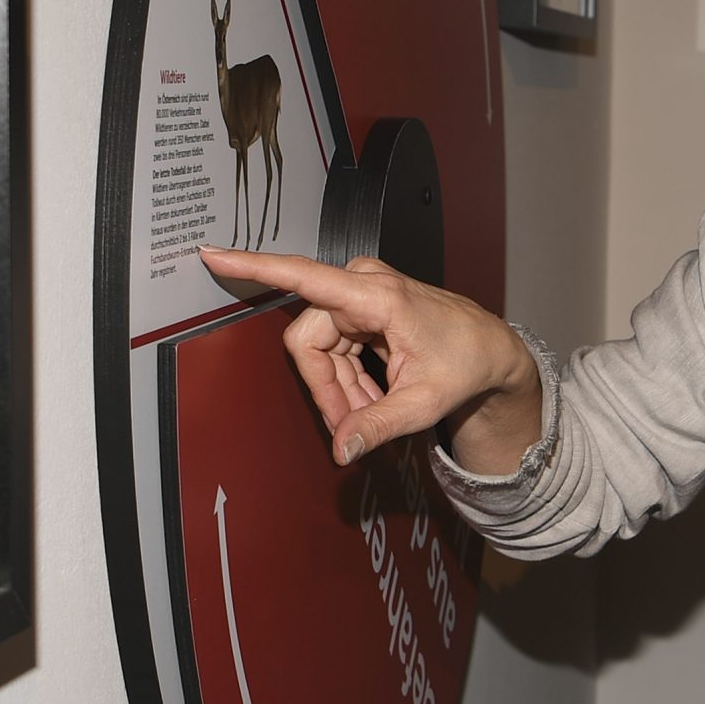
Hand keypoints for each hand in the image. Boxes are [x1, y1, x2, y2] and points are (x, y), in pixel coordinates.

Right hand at [196, 247, 540, 470]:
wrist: (490, 349)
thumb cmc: (465, 362)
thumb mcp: (426, 402)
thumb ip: (380, 425)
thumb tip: (341, 449)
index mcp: (377, 296)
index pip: (303, 277)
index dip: (254, 268)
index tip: (213, 254)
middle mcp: (364, 286)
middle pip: (309, 343)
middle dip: (326, 389)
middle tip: (352, 427)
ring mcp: (361, 296)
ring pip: (319, 351)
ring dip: (340, 389)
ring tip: (373, 414)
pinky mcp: (361, 308)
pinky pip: (334, 350)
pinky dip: (350, 380)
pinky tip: (376, 395)